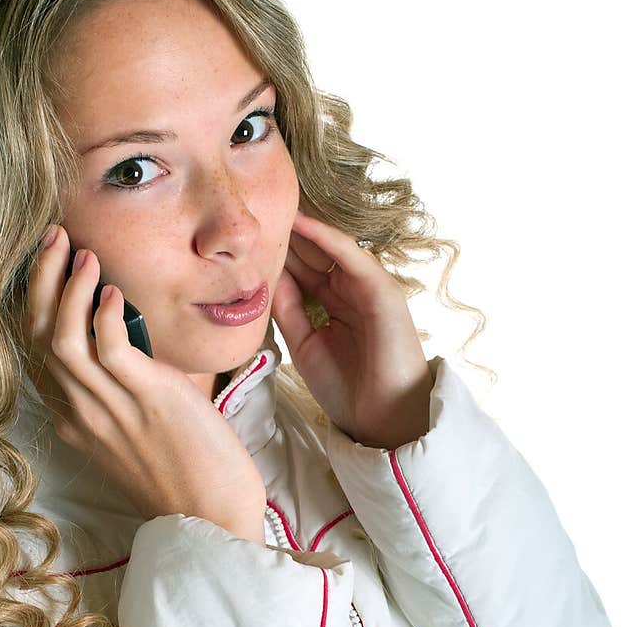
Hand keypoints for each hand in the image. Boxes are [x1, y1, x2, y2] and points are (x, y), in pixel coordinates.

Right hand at [21, 226, 266, 537]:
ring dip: (68, 285)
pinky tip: (114, 289)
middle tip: (55, 238)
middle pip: (36, 335)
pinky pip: (107, 345)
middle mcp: (79, 412)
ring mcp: (108, 408)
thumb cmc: (187, 473)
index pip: (33, 350)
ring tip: (83, 252)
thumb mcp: (138, 427)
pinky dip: (104, 311)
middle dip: (41, 279)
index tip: (47, 261)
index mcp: (74, 419)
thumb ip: (123, 387)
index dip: (32, 301)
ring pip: (61, 335)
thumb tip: (127, 335)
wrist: (213, 518)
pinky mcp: (146, 399)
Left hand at [270, 209, 433, 449]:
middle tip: (252, 209)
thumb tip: (264, 278)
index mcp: (333, 304)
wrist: (382, 419)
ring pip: (329, 249)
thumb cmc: (346, 388)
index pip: (301, 269)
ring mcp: (367, 288)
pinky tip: (302, 224)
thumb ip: (287, 309)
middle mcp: (350, 290)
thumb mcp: (303, 343)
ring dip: (301, 228)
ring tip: (271, 206)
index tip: (243, 237)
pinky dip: (327, 238)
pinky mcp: (383, 290)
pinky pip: (352, 257)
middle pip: (312, 254)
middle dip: (284, 234)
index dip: (274, 253)